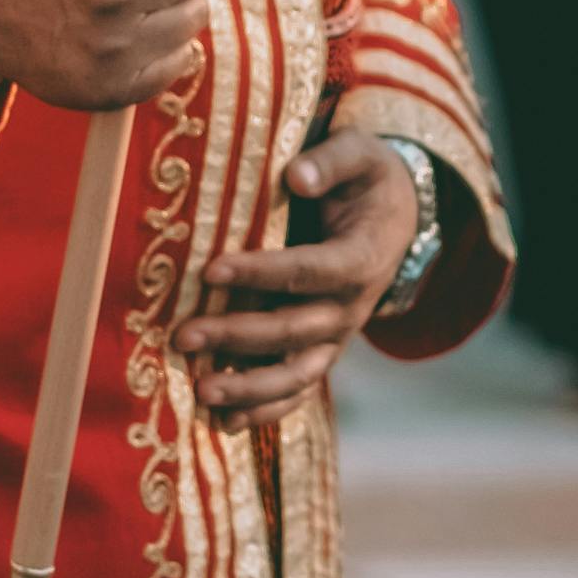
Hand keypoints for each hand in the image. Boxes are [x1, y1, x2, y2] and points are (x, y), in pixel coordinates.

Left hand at [177, 130, 419, 420]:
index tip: (211, 271)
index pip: (309, 271)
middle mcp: (351, 307)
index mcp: (361, 258)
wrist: (393, 216)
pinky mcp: (322, 352)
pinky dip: (263, 411)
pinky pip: (297, 391)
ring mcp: (337, 336)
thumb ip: (331, 161)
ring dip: (249, 388)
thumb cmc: (364, 179)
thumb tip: (296, 177)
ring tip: (201, 392)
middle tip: (184, 335)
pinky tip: (223, 424)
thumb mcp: (358, 154)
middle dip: (238, 336)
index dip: (262, 274)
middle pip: (295, 330)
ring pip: (298, 374)